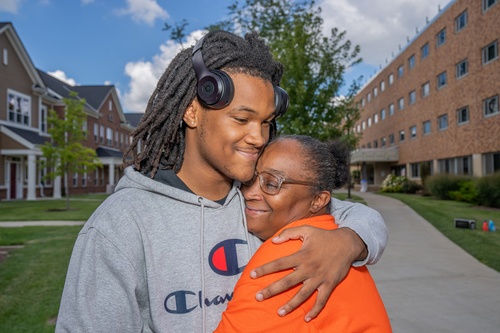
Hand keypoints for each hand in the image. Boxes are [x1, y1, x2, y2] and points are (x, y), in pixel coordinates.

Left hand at [250, 226, 366, 321]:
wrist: (347, 243)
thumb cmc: (325, 236)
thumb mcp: (307, 229)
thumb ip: (289, 233)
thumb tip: (274, 240)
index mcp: (301, 255)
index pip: (279, 264)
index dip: (265, 269)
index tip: (252, 275)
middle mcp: (308, 268)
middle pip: (287, 282)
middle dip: (271, 290)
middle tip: (258, 297)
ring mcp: (319, 278)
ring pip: (302, 294)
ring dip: (291, 304)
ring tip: (279, 312)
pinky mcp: (329, 284)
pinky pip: (321, 300)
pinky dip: (315, 310)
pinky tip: (307, 318)